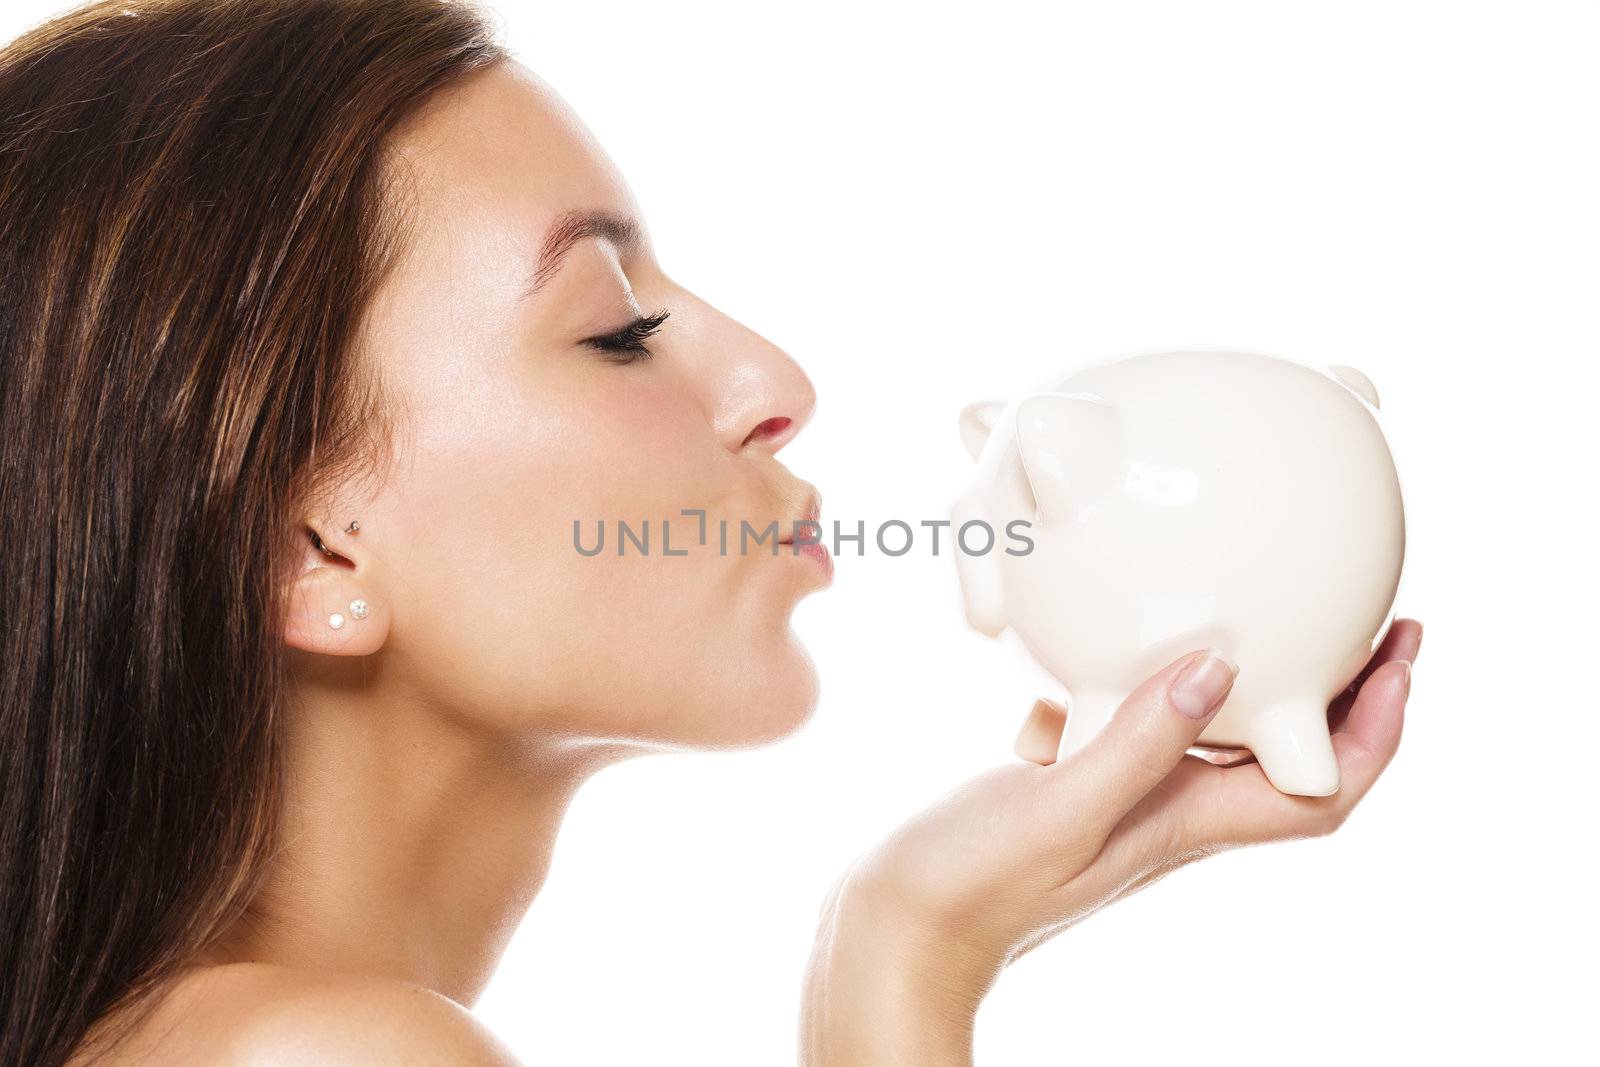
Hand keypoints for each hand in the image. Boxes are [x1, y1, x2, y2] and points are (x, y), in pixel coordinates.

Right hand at [800, 620, 1420, 1065]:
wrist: (899, 929)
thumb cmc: (971, 887)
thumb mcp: (1059, 807)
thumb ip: (1135, 740)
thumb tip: (1217, 664)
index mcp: (1181, 823)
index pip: (1319, 789)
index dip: (1376, 731)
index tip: (1400, 655)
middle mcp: (1163, 811)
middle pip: (1280, 753)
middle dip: (1332, 690)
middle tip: (1363, 615)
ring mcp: (1116, 798)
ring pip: (1204, 731)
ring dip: (1238, 678)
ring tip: (1244, 607)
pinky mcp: (1068, 783)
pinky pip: (1121, 719)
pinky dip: (1124, 679)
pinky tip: (1088, 642)